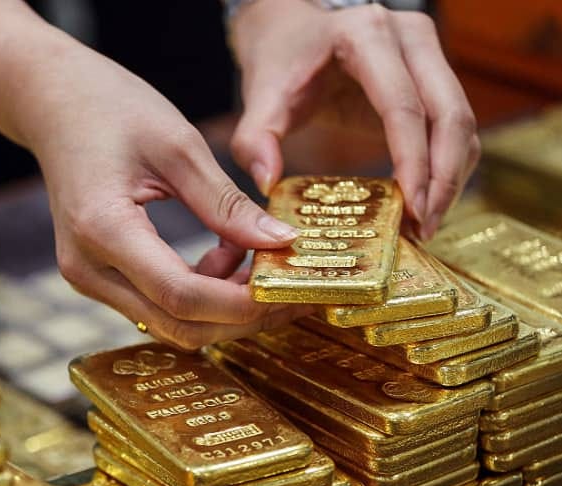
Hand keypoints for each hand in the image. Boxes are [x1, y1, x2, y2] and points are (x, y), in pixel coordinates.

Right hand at [26, 46, 311, 348]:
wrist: (54, 104)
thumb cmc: (110, 110)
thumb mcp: (179, 147)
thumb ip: (227, 204)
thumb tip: (282, 244)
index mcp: (103, 229)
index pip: (181, 295)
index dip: (242, 303)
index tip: (290, 285)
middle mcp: (87, 269)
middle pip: (177, 324)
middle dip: (240, 315)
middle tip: (289, 283)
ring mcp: (87, 278)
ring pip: (168, 323)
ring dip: (222, 306)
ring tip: (254, 255)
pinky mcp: (97, 277)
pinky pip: (156, 305)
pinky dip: (200, 294)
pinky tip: (223, 254)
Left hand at [228, 0, 479, 239]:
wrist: (292, 26)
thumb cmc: (279, 58)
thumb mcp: (260, 95)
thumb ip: (254, 139)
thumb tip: (267, 183)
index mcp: (366, 36)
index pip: (404, 107)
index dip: (414, 162)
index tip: (411, 210)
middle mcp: (409, 37)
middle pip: (449, 114)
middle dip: (442, 178)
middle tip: (423, 228)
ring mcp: (428, 52)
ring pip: (462, 121)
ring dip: (450, 177)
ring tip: (424, 224)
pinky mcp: (435, 74)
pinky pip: (454, 125)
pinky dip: (446, 166)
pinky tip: (425, 201)